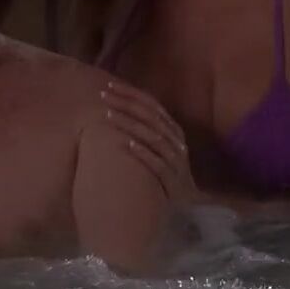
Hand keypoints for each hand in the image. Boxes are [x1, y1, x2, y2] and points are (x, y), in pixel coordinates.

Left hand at [101, 80, 198, 203]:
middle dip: (125, 103)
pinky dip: (144, 153)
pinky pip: (158, 164)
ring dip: (131, 125)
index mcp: (174, 131)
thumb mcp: (160, 147)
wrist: (187, 203)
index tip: (108, 85)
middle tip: (102, 95)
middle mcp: (177, 143)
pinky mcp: (173, 183)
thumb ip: (146, 129)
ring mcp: (177, 163)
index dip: (131, 93)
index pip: (152, 104)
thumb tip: (120, 107)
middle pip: (151, 117)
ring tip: (109, 115)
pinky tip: (128, 145)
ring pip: (153, 138)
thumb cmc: (165, 172)